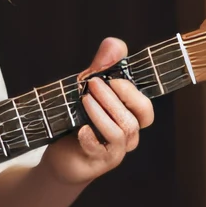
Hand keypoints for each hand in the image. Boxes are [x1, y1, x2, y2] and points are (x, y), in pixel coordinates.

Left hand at [43, 36, 155, 186]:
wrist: (61, 156)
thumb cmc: (79, 120)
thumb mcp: (87, 90)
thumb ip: (102, 67)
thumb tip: (115, 43)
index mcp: (129, 119)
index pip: (145, 108)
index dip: (132, 92)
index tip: (111, 77)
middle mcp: (127, 136)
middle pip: (136, 119)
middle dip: (116, 99)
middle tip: (93, 82)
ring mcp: (114, 152)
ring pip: (121, 132)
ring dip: (102, 113)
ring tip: (84, 99)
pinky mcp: (96, 163)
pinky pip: (101, 151)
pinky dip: (91, 138)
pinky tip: (81, 129)